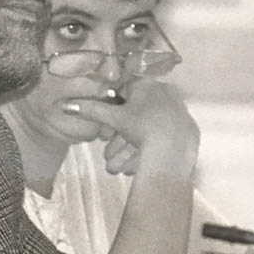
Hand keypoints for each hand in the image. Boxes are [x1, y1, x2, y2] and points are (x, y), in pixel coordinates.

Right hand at [66, 80, 198, 176]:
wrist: (174, 150)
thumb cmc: (143, 126)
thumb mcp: (114, 118)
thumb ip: (91, 110)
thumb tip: (68, 105)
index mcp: (148, 85)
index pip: (123, 95)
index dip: (109, 114)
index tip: (103, 133)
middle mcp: (164, 94)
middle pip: (133, 117)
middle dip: (117, 140)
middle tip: (107, 155)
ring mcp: (177, 113)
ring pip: (145, 131)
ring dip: (127, 151)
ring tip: (116, 168)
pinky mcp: (185, 132)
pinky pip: (159, 139)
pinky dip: (144, 151)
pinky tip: (133, 167)